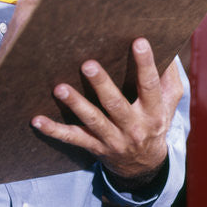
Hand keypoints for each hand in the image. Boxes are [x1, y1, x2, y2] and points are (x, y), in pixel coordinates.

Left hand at [31, 38, 183, 181]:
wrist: (145, 165)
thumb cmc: (155, 121)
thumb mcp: (170, 103)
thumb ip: (169, 77)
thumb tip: (168, 48)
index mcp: (153, 112)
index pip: (149, 86)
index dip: (145, 64)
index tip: (139, 41)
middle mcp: (133, 127)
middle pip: (116, 104)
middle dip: (101, 84)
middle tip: (87, 63)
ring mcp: (112, 139)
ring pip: (92, 120)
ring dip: (75, 104)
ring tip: (60, 88)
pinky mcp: (94, 146)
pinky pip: (72, 138)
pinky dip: (53, 130)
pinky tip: (37, 120)